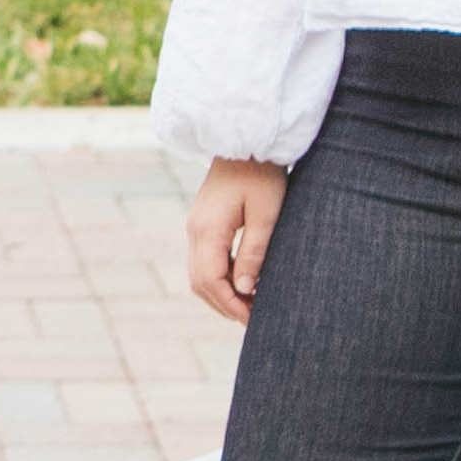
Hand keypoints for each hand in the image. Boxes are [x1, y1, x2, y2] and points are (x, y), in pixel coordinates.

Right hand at [188, 161, 288, 323]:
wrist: (247, 141)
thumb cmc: (262, 175)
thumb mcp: (266, 214)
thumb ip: (254, 251)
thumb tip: (243, 288)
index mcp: (207, 229)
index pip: (210, 280)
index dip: (230, 304)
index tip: (252, 319)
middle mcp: (195, 230)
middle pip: (200, 282)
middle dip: (225, 304)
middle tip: (254, 318)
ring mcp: (196, 226)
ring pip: (199, 274)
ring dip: (221, 293)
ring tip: (249, 304)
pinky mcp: (203, 223)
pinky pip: (204, 260)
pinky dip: (220, 278)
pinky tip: (242, 282)